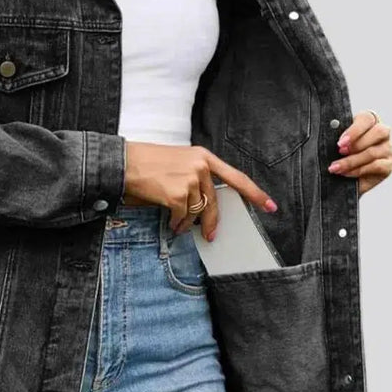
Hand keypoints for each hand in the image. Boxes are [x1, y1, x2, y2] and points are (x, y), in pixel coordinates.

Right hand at [122, 142, 277, 239]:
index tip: (269, 206)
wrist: (122, 163)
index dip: (255, 194)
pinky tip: (170, 223)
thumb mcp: (177, 162)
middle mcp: (200, 166)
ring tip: (175, 223)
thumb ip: (194, 177)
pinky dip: (176, 224)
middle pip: (214, 203)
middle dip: (212, 222)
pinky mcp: (178, 194)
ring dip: (186, 222)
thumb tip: (204, 205)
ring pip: (196, 212)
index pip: (236, 177)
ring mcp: (190, 180)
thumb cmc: (145, 163)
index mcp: (203, 156)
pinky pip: (182, 218)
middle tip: (211, 235)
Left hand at [327, 110, 391, 196]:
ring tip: (335, 167)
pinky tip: (345, 173)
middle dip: (356, 144)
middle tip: (339, 152)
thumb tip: (329, 131)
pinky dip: (358, 170)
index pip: (367, 119)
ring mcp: (388, 149)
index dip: (354, 130)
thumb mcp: (336, 143)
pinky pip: (376, 166)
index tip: (340, 143)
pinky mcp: (388, 166)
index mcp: (369, 121)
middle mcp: (382, 133)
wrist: (342, 179)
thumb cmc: (337, 154)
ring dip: (351, 161)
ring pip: (373, 152)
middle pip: (378, 132)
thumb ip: (336, 136)